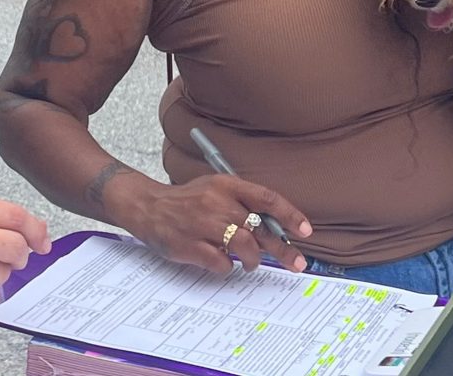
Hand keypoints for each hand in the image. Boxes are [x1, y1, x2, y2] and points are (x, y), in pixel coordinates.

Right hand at [115, 174, 310, 274]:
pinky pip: (222, 263)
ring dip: (253, 260)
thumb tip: (275, 228)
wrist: (147, 206)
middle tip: (297, 263)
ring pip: (245, 247)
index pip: (265, 198)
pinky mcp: (190, 245)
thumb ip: (242, 203)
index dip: (289, 215)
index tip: (305, 231)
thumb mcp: (214, 189)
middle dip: (283, 249)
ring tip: (251, 263)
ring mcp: (202, 224)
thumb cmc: (186, 201)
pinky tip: (221, 261)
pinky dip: (227, 267)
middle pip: (259, 228)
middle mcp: (216, 202)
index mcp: (225, 185)